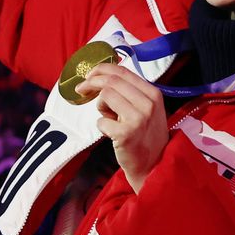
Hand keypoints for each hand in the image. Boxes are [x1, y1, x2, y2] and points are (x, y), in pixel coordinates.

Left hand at [75, 63, 168, 191]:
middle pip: (111, 81)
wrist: (153, 165)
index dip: (101, 69)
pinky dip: (102, 126)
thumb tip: (102, 75)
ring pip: (105, 96)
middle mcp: (148, 104)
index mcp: (153, 94)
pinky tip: (112, 134)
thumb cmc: (145, 135)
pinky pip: (101, 121)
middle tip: (81, 89)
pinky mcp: (126, 134)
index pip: (123, 71)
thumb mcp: (147, 109)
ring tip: (110, 119)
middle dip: (91, 82)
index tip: (89, 75)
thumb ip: (130, 92)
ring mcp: (138, 119)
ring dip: (100, 107)